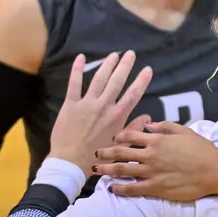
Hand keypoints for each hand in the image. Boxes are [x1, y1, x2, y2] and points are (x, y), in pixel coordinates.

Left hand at [50, 51, 153, 167]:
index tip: (147, 69)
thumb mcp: (119, 144)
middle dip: (125, 66)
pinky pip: (74, 84)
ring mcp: (87, 104)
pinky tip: (81, 58)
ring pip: (99, 79)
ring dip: (107, 65)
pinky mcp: (70, 105)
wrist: (70, 163)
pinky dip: (77, 70)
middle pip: (117, 81)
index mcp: (117, 116)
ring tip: (114, 55)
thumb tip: (147, 117)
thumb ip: (133, 128)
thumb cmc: (96, 156)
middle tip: (131, 54)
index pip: (133, 94)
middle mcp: (104, 106)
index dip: (141, 81)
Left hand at [94, 119, 217, 200]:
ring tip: (95, 170)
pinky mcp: (155, 188)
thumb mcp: (184, 131)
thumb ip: (164, 126)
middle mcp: (150, 155)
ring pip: (122, 170)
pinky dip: (120, 188)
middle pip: (121, 152)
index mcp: (157, 140)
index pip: (131, 135)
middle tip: (95, 153)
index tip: (112, 139)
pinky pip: (132, 188)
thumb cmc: (201, 149)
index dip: (118, 137)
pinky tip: (111, 188)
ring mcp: (151, 172)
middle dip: (105, 152)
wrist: (213, 170)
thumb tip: (147, 124)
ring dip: (106, 169)